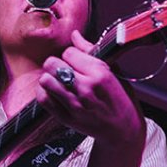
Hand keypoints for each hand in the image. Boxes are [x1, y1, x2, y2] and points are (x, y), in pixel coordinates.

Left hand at [37, 30, 143, 145]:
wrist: (123, 131)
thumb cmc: (121, 100)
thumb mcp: (114, 72)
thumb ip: (92, 52)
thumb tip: (75, 35)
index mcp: (100, 73)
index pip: (69, 52)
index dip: (72, 55)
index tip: (77, 62)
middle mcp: (86, 88)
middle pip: (52, 63)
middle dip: (57, 64)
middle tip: (64, 70)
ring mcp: (75, 104)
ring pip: (45, 80)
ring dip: (50, 79)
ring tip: (59, 82)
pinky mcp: (66, 117)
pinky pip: (43, 98)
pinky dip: (45, 93)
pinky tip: (55, 93)